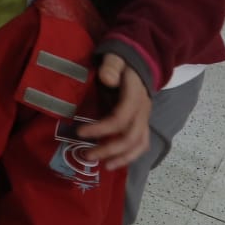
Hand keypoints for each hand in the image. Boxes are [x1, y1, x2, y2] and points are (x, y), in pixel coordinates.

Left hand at [77, 53, 152, 168]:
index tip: (80, 132)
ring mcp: (145, 119)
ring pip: (139, 145)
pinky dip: (130, 156)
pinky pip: (141, 144)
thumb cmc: (121, 63)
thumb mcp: (115, 59)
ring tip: (102, 166)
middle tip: (86, 155)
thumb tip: (108, 79)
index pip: (120, 119)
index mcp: (135, 96)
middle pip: (130, 137)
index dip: (101, 128)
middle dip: (108, 149)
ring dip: (121, 158)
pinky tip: (114, 163)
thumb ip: (111, 67)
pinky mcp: (143, 124)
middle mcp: (143, 111)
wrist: (139, 63)